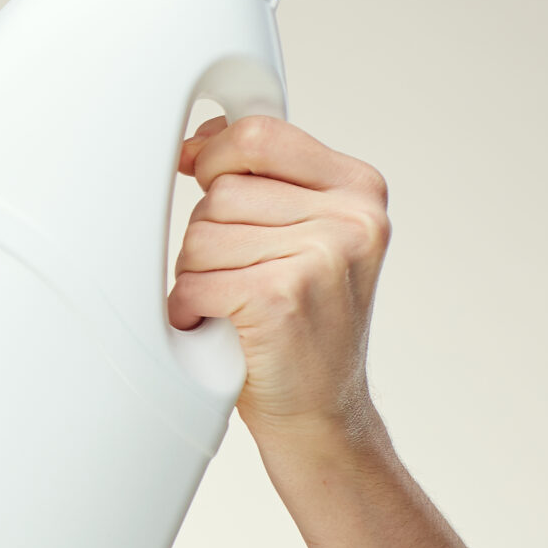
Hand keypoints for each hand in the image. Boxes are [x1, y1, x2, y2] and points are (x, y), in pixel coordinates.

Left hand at [169, 115, 389, 447]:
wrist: (323, 413)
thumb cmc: (300, 323)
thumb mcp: (303, 234)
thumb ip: (264, 180)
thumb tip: (199, 138)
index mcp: (359, 188)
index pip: (258, 134)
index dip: (213, 157)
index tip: (203, 181)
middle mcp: (351, 218)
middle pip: (220, 191)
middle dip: (207, 236)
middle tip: (239, 277)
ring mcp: (321, 256)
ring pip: (200, 235)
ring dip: (198, 275)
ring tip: (234, 304)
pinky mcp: (282, 296)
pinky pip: (193, 281)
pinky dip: (189, 309)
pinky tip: (218, 327)